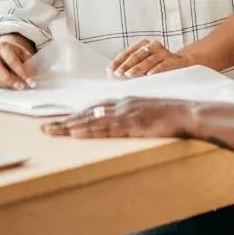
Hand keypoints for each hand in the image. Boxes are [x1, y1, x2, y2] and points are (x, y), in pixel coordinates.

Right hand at [0, 34, 36, 88]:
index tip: (31, 82)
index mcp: (2, 46)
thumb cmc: (14, 53)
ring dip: (3, 84)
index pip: (12, 60)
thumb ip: (28, 63)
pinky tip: (3, 85)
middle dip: (9, 79)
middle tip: (20, 87)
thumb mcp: (23, 53)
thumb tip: (34, 76)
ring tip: (14, 86)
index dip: (22, 73)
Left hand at [41, 97, 194, 138]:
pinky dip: (88, 130)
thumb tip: (122, 124)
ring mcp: (126, 113)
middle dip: (66, 121)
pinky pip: (105, 128)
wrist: (189, 113)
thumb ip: (135, 116)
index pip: (95, 108)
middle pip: (88, 113)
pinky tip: (75, 133)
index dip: (77, 115)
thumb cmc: (173, 115)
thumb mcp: (150, 113)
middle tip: (45, 128)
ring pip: (91, 120)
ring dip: (69, 126)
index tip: (61, 121)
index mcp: (126, 102)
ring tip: (51, 131)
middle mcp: (122, 104)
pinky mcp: (131, 124)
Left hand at [108, 39, 193, 77]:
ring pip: (148, 60)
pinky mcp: (173, 60)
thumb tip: (111, 75)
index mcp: (143, 44)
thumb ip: (130, 66)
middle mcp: (153, 45)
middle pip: (136, 55)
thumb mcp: (144, 63)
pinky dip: (156, 69)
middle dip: (126, 65)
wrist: (183, 64)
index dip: (118, 61)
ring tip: (129, 75)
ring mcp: (164, 52)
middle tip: (118, 74)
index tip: (110, 70)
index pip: (128, 52)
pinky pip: (163, 65)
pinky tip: (149, 75)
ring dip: (138, 68)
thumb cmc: (157, 65)